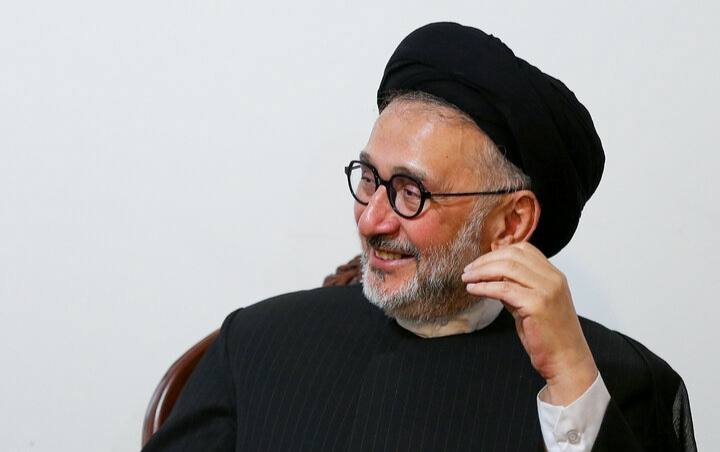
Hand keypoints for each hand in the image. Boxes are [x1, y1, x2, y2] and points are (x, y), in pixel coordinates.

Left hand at [461, 242, 597, 405]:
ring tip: (467, 279)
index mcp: (554, 275)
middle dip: (486, 260)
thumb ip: (515, 288)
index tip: (480, 263)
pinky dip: (484, 287)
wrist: (567, 361)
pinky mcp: (537, 304)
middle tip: (468, 270)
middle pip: (513, 255)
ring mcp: (547, 290)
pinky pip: (504, 289)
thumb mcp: (531, 305)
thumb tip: (491, 278)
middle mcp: (553, 278)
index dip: (498, 253)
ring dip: (482, 271)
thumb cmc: (549, 337)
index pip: (524, 250)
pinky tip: (473, 290)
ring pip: (507, 268)